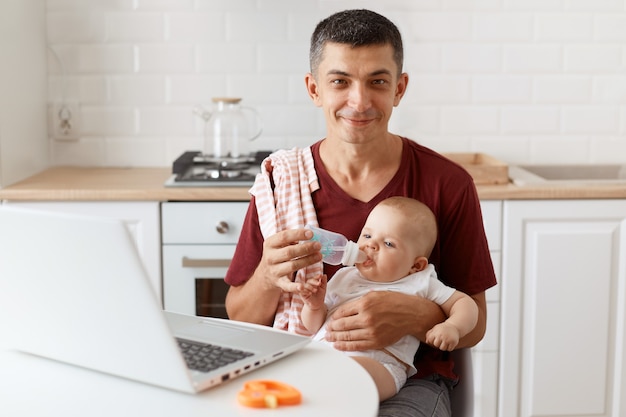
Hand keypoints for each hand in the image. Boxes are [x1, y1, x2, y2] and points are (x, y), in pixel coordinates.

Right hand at [255, 228, 321, 292]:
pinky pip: (287, 285)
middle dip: (306, 248)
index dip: (298, 234)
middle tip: (318, 245)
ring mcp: (274, 271)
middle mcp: (270, 257)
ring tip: (319, 256)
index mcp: (269, 244)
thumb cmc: (277, 254)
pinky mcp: (279, 283)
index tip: (311, 233)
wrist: (265, 274)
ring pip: (292, 266)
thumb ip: (291, 238)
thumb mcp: (278, 244)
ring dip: (308, 261)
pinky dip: (295, 287)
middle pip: (289, 252)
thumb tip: (309, 235)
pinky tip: (303, 286)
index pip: (284, 237)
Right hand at [299, 274, 326, 309]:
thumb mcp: (323, 288)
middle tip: (319, 283)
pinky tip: (310, 293)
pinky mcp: (301, 294)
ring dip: (310, 287)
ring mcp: (304, 289)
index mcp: (312, 282)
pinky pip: (301, 292)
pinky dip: (305, 292)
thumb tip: (324, 275)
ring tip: (316, 290)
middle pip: (309, 281)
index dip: (316, 276)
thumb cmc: (320, 295)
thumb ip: (324, 281)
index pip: (313, 278)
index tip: (320, 275)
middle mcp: (307, 284)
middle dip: (314, 281)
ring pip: (305, 286)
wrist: (317, 304)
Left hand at [323, 291, 440, 350]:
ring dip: (335, 338)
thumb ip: (358, 302)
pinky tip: (337, 345)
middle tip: (326, 331)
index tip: (330, 320)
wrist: (410, 314)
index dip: (334, 317)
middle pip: (342, 325)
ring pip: (347, 336)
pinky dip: (345, 346)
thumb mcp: (374, 294)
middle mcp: (366, 318)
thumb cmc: (393, 302)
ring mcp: (371, 331)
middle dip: (332, 329)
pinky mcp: (376, 342)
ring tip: (328, 338)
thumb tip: (343, 310)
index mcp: (364, 303)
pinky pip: (356, 345)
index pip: (342, 312)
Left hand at [425, 322, 460, 350]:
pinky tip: (449, 342)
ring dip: (443, 346)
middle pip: (436, 345)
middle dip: (438, 343)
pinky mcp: (453, 342)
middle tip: (441, 340)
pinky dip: (449, 347)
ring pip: (442, 348)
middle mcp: (441, 336)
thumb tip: (427, 342)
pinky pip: (449, 349)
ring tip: (445, 341)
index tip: (435, 338)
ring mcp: (448, 339)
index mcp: (436, 332)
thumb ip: (429, 334)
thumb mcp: (435, 328)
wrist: (454, 326)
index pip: (430, 340)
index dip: (432, 340)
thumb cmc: (443, 328)